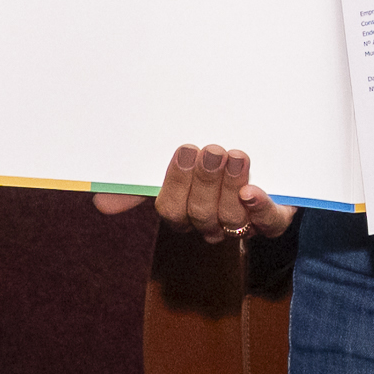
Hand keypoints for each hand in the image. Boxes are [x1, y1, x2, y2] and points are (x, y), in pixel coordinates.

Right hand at [94, 143, 298, 242]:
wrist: (266, 157)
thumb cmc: (211, 163)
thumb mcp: (178, 165)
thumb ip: (141, 183)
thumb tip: (99, 202)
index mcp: (184, 212)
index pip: (171, 210)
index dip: (176, 183)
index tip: (184, 151)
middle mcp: (211, 224)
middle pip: (201, 214)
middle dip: (205, 181)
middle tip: (211, 149)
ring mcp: (243, 224)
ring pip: (231, 217)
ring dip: (232, 185)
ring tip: (237, 154)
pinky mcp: (273, 219)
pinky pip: (269, 223)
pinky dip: (260, 207)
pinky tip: (253, 191)